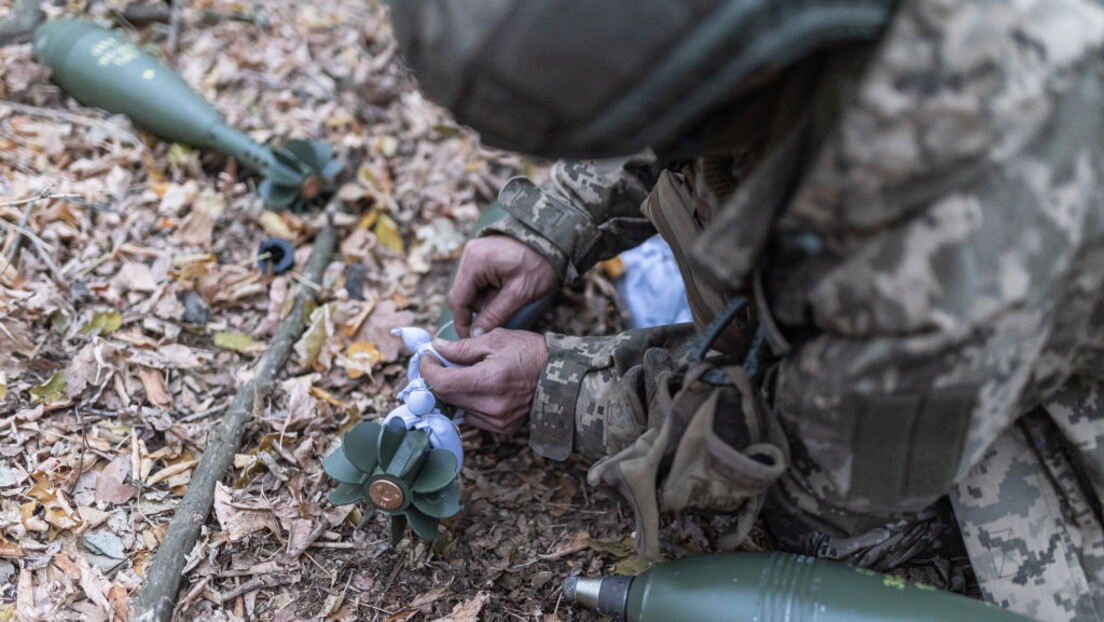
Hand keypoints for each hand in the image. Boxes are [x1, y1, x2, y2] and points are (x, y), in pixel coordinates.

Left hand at [419, 329, 547, 434]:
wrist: (560, 375)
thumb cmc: (530, 352)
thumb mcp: (496, 339)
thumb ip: (462, 347)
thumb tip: (437, 348)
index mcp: (490, 380)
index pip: (443, 383)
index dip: (428, 370)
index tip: (427, 358)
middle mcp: (492, 405)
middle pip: (447, 396)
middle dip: (437, 379)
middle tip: (439, 363)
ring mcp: (497, 420)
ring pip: (458, 408)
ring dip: (453, 391)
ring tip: (462, 374)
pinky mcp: (502, 428)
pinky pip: (473, 417)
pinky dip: (469, 402)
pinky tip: (478, 389)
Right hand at [448, 235, 558, 337]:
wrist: (555, 240)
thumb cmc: (540, 263)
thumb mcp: (519, 294)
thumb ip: (494, 315)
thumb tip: (475, 334)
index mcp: (475, 262)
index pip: (457, 300)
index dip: (463, 323)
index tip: (473, 339)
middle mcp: (469, 255)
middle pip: (463, 295)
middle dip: (478, 311)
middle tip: (497, 322)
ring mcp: (475, 254)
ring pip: (471, 290)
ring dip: (485, 302)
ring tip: (509, 302)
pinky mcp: (483, 256)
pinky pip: (478, 281)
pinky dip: (489, 292)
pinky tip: (506, 292)